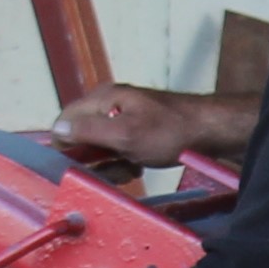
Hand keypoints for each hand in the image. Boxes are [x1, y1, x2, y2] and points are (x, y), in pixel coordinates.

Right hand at [44, 83, 252, 169]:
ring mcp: (124, 116)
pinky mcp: (137, 129)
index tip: (75, 165)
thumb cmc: (171, 131)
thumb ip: (88, 131)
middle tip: (113, 168)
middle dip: (93, 157)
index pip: (65, 119)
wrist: (211, 131)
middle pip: (82, 134)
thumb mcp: (125, 134)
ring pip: (101, 146)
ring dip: (111, 163)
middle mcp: (110, 104)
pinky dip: (125, 160)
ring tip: (130, 167)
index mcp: (103, 99)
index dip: (65, 144)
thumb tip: (57, 129)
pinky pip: (118, 149)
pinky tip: (138, 166)